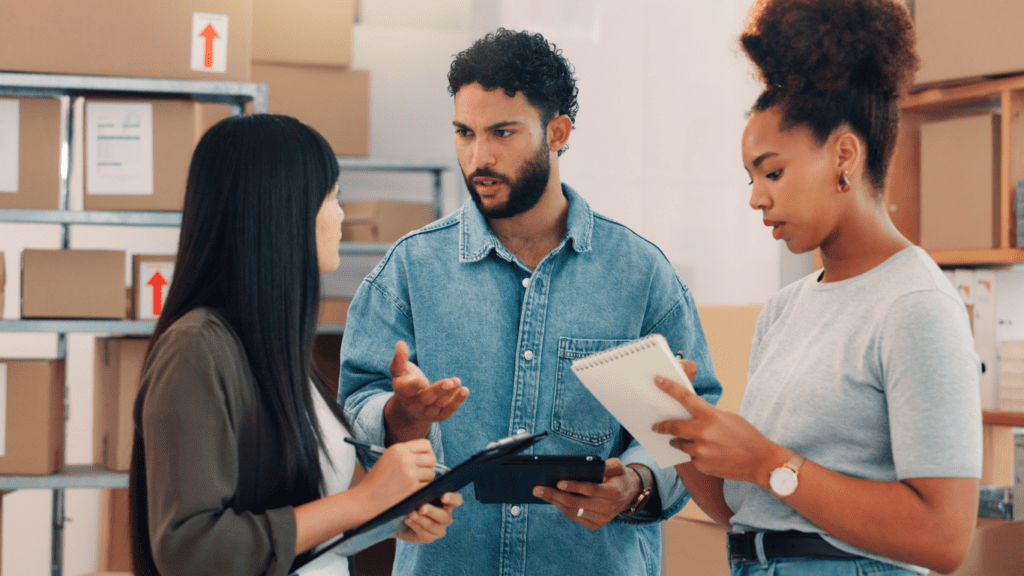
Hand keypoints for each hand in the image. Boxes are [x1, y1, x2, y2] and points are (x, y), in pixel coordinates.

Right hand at [358, 439, 436, 512]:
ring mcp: (410, 473)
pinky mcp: (412, 487)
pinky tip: (412, 489)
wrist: (366, 498)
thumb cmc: (377, 479)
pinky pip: (427, 485)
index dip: (427, 452)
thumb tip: (427, 452)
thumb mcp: (388, 458)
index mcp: (398, 449)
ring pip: (432, 472)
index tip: (424, 459)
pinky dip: (423, 488)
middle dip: (429, 466)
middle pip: (432, 458)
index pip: (426, 444)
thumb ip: (406, 453)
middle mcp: (405, 458)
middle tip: (422, 472)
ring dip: (426, 478)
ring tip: (415, 481)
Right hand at [386, 341, 467, 434]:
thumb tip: (400, 343)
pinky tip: (465, 390)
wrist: (412, 407)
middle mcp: (414, 404)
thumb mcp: (399, 371)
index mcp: (402, 391)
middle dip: (437, 390)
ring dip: (449, 394)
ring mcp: (428, 411)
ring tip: (457, 381)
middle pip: (426, 398)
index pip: (407, 389)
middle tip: (448, 382)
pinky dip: (457, 401)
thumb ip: (399, 359)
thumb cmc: (406, 382)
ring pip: (439, 404)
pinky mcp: (440, 415)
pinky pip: (449, 410)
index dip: (414, 386)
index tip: (422, 380)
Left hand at [396, 491, 462, 543]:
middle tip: (421, 508)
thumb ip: (426, 488)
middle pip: (444, 516)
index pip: (457, 500)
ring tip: (411, 514)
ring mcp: (439, 529)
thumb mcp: (420, 492)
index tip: (442, 496)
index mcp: (448, 503)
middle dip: (432, 511)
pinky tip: (407, 519)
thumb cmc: (414, 499)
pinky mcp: (429, 538)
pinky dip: (414, 525)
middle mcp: (446, 517)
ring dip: (421, 519)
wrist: (401, 516)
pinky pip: (423, 533)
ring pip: (432, 526)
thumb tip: (426, 486)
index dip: (452, 498)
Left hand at [531, 458, 638, 529]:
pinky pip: (574, 517)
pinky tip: (550, 499)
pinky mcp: (595, 525)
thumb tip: (590, 465)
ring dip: (554, 502)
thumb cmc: (618, 476)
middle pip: (577, 503)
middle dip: (555, 495)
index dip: (575, 486)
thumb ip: (607, 465)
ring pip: (573, 511)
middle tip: (537, 488)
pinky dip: (561, 508)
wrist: (627, 495)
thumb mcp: (618, 466)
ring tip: (540, 492)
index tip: (558, 482)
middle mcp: (608, 509)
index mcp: (614, 493)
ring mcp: (601, 519)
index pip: (591, 490)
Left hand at [651, 374, 777, 485]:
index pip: (684, 397)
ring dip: (680, 442)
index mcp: (711, 415)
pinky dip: (696, 455)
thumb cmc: (746, 436)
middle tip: (656, 426)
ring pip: (680, 444)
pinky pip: (692, 457)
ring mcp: (702, 450)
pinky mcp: (702, 465)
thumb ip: (708, 415)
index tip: (657, 381)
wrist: (760, 462)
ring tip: (690, 442)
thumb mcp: (728, 418)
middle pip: (673, 427)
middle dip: (662, 426)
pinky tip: (709, 455)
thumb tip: (691, 416)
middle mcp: (703, 432)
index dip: (668, 387)